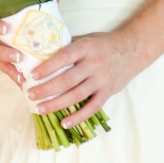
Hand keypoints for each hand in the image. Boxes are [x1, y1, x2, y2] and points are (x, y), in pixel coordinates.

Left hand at [26, 29, 140, 126]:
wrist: (132, 49)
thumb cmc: (104, 43)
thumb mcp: (86, 39)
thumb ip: (68, 47)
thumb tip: (43, 54)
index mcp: (86, 47)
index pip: (64, 58)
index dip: (47, 68)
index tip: (33, 76)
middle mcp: (94, 64)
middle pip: (67, 80)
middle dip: (46, 89)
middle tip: (30, 95)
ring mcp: (102, 80)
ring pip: (76, 96)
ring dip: (56, 104)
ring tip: (40, 109)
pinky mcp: (108, 92)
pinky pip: (91, 108)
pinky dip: (78, 117)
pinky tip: (64, 123)